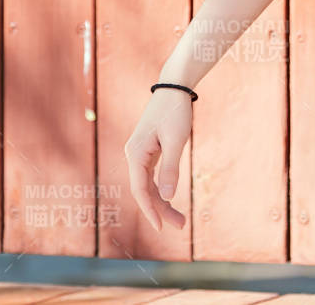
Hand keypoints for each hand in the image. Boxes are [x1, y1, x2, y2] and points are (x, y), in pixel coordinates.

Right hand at [124, 89, 192, 231]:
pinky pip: (150, 176)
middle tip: (181, 225)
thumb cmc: (175, 112)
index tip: (162, 228)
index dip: (150, 210)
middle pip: (144, 190)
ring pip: (147, 185)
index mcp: (136, 153)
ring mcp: (139, 153)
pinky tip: (170, 199)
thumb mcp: (177, 141)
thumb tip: (167, 197)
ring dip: (162, 201)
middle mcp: (133, 155)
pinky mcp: (147, 150)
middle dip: (160, 210)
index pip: (140, 190)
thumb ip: (171, 169)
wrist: (174, 87)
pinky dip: (160, 189)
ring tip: (180, 219)